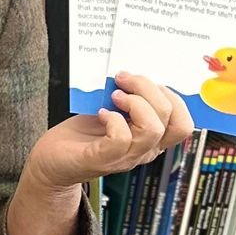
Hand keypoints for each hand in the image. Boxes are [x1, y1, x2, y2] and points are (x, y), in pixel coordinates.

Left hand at [24, 71, 192, 192]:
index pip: (183, 124)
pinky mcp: (101, 159)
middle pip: (171, 120)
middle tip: (123, 79)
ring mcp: (124, 157)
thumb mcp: (112, 111)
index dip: (172, 97)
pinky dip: (113, 119)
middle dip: (149, 89)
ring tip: (114, 95)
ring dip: (134, 103)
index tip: (147, 82)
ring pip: (152, 129)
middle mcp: (143, 150)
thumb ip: (128, 98)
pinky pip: (121, 139)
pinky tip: (101, 113)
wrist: (52, 161)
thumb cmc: (83, 134)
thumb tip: (135, 73)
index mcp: (151, 138)